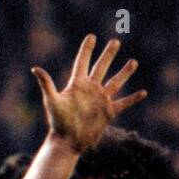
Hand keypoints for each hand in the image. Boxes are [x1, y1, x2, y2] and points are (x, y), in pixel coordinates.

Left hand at [32, 35, 146, 152]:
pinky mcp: (108, 112)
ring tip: (133, 61)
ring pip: (115, 82)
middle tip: (116, 41)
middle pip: (101, 67)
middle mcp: (90, 90)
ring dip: (124, 72)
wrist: (67, 142)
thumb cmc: (58, 122)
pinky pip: (124, 103)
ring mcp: (100, 100)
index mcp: (77, 84)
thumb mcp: (52, 101)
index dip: (87, 50)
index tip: (91, 36)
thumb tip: (35, 68)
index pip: (82, 62)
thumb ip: (47, 84)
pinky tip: (143, 92)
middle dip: (108, 54)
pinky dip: (133, 98)